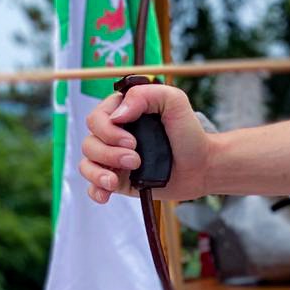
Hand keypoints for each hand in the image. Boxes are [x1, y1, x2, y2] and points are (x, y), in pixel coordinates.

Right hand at [79, 82, 211, 204]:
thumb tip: (117, 115)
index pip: (96, 118)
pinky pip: (93, 186)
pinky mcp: (118, 179)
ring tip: (117, 181)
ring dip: (100, 173)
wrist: (201, 165)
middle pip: (89, 143)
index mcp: (122, 112)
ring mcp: (113, 158)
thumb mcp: (174, 101)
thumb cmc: (188, 132)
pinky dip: (95, 190)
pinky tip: (105, 195)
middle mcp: (113, 134)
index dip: (108, 131)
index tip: (133, 141)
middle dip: (109, 154)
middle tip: (136, 160)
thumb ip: (146, 95)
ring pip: (87, 164)